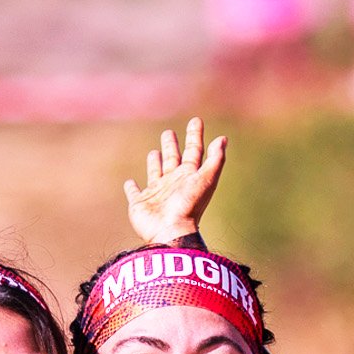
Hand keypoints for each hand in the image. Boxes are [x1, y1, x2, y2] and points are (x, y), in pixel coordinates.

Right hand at [124, 117, 226, 243]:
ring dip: (155, 163)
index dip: (195, 135)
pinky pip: (134, 193)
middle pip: (173, 159)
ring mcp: (157, 194)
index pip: (194, 151)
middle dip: (172, 146)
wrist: (171, 232)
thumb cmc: (189, 206)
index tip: (196, 120)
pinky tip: (130, 182)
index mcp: (189, 176)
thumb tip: (223, 139)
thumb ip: (215, 159)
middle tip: (169, 132)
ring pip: (156, 173)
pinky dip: (131, 188)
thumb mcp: (206, 179)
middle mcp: (173, 183)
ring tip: (155, 152)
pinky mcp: (140, 204)